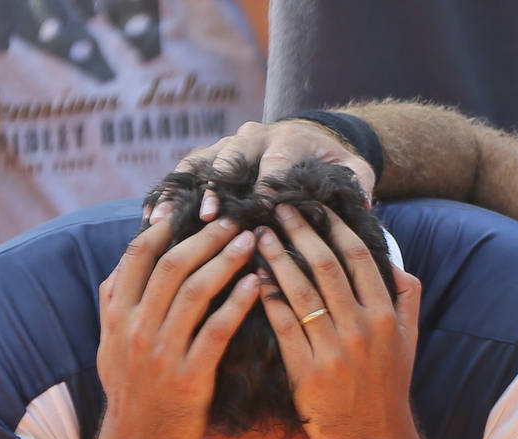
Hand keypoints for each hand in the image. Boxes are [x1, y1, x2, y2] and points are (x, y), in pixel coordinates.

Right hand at [95, 217, 260, 438]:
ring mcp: (160, 353)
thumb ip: (114, 307)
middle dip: (205, 237)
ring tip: (251, 242)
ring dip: (226, 260)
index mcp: (116, 317)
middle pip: (172, 266)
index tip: (190, 210)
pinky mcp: (188, 376)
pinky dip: (238, 302)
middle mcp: (134, 329)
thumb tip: (121, 270)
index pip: (137, 257)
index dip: (165, 228)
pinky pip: (217, 330)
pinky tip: (257, 285)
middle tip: (234, 220)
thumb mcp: (109, 348)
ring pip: (196, 291)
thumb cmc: (132, 396)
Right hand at [154, 119, 376, 224]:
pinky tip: (151, 221)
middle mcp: (252, 137)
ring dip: (181, 193)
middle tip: (210, 215)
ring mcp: (227, 146)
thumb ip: (360, 183)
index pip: (275, 163)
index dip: (267, 186)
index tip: (262, 210)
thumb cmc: (334, 163)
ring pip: (198, 165)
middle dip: (218, 187)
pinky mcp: (209, 159)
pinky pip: (184, 175)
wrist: (313, 140)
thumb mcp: (354, 170)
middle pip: (229, 159)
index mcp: (288, 140)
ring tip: (163, 220)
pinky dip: (168, 195)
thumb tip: (365, 203)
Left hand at [253, 204, 424, 438]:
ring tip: (259, 235)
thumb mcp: (409, 341)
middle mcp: (362, 329)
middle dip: (300, 232)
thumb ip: (407, 297)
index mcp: (386, 316)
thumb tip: (396, 261)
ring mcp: (335, 351)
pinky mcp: (308, 372)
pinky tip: (252, 278)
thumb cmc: (388, 387)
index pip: (358, 258)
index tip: (315, 207)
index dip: (335, 227)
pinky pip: (284, 325)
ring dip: (278, 258)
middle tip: (278, 207)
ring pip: (300, 291)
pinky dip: (267, 298)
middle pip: (326, 267)